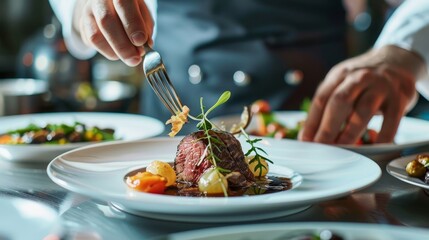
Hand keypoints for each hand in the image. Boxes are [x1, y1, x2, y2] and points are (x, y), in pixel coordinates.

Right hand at [73, 0, 153, 65]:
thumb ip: (145, 27)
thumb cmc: (130, 9)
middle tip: (135, 58)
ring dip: (115, 51)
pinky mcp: (82, 24)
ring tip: (130, 57)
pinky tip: (118, 52)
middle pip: (107, 21)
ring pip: (96, 35)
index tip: (141, 41)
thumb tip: (146, 44)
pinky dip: (108, 52)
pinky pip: (92, 42)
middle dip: (123, 45)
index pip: (123, 4)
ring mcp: (88, 11)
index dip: (132, 24)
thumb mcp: (142, 12)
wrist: (109, 5)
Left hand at [299, 45, 426, 143]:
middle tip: (321, 147)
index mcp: (340, 75)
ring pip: (363, 110)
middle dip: (327, 127)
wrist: (397, 60)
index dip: (312, 121)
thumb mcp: (342, 83)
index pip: (321, 99)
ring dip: (350, 133)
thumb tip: (308, 135)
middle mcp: (359, 77)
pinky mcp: (399, 97)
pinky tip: (375, 148)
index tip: (305, 140)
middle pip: (339, 102)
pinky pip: (390, 120)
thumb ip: (327, 104)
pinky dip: (382, 136)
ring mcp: (380, 86)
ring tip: (342, 150)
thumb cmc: (363, 80)